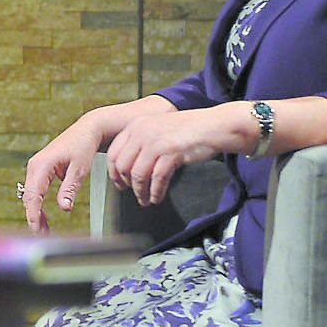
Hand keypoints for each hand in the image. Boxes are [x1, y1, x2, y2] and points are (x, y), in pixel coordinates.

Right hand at [21, 95, 182, 229]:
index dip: (34, 215)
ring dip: (36, 213)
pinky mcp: (40, 170)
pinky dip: (39, 205)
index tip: (37, 230)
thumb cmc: (83, 146)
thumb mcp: (79, 169)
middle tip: (43, 235)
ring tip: (44, 230)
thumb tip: (64, 208)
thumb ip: (70, 189)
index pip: (33, 195)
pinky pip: (36, 191)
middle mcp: (34, 166)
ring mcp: (36, 168)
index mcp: (41, 165)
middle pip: (29, 197)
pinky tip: (44, 217)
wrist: (87, 130)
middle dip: (34, 217)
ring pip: (31, 195)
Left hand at [104, 104, 251, 205]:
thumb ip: (140, 141)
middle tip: (133, 194)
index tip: (119, 184)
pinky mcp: (171, 152)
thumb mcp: (157, 128)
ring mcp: (155, 142)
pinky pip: (157, 178)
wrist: (212, 126)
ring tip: (145, 200)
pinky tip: (157, 198)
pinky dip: (156, 192)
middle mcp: (142, 132)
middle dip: (126, 184)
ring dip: (140, 192)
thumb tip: (128, 165)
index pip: (113, 153)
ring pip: (138, 174)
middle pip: (122, 165)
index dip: (114, 173)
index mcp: (135, 126)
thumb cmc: (187, 129)